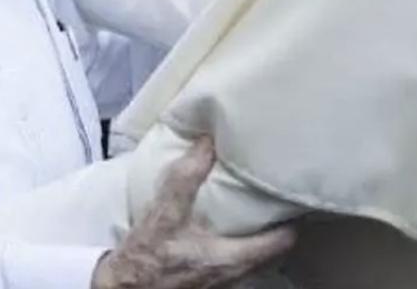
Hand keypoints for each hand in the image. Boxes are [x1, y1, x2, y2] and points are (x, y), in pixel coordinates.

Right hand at [91, 137, 296, 288]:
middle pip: (274, 252)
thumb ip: (187, 178)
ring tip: (256, 211)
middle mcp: (236, 275)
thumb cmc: (148, 256)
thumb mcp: (165, 213)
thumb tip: (207, 141)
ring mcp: (225, 284)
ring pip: (257, 260)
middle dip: (277, 226)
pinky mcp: (211, 285)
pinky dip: (242, 247)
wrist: (124, 288)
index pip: (283, 241)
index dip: (292, 219)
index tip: (292, 196)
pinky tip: (227, 232)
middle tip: (275, 197)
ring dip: (259, 238)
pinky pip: (240, 265)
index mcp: (233, 258)